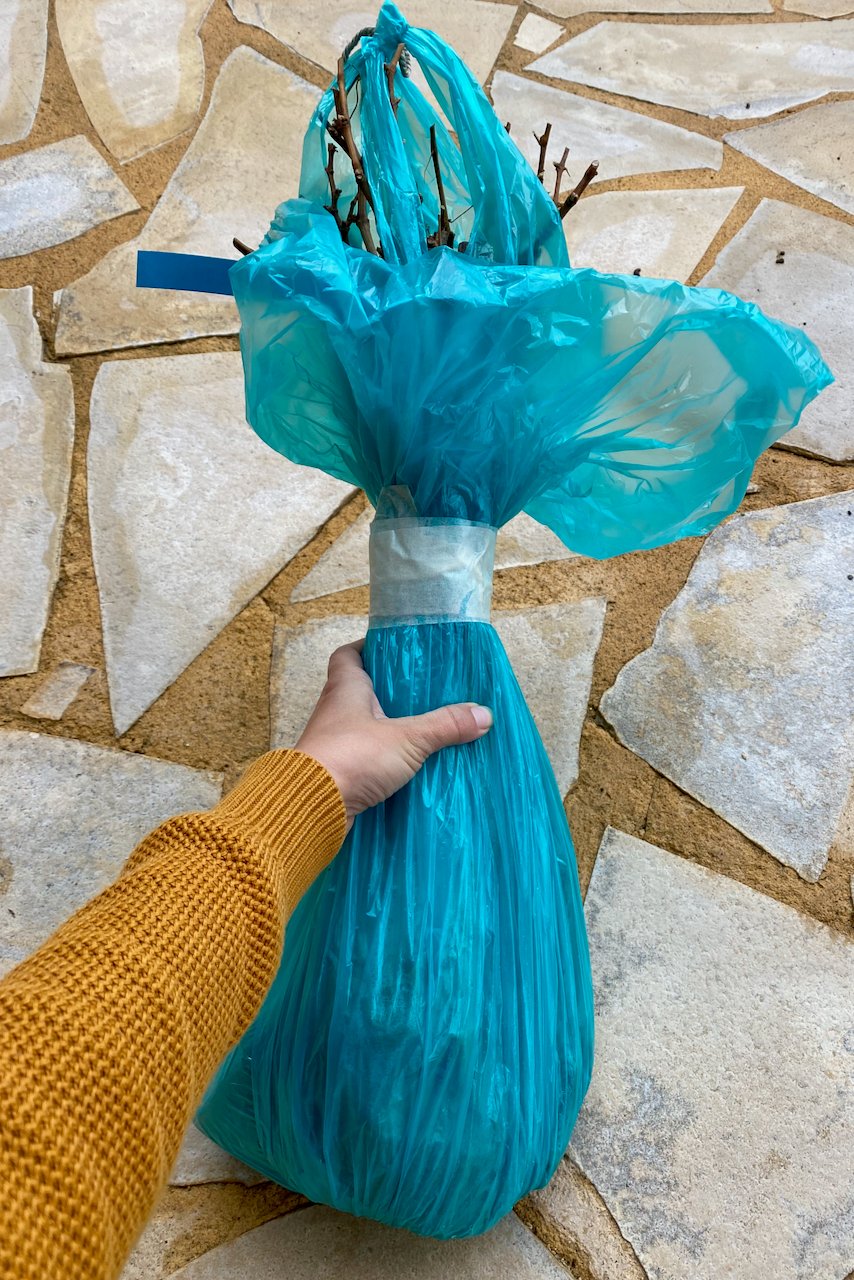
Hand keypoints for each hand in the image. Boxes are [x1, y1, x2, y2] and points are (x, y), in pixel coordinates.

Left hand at [296, 640, 492, 830]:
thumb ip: (444, 726)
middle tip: (422, 691)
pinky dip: (382, 757)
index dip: (368, 648)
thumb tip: (484, 714)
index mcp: (345, 689)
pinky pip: (363, 756)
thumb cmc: (352, 757)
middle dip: (388, 690)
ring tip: (422, 727)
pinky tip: (407, 764)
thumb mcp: (407, 738)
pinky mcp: (337, 771)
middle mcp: (335, 711)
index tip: (394, 649)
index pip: (348, 655)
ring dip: (387, 726)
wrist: (312, 806)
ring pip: (363, 725)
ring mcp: (333, 742)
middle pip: (360, 690)